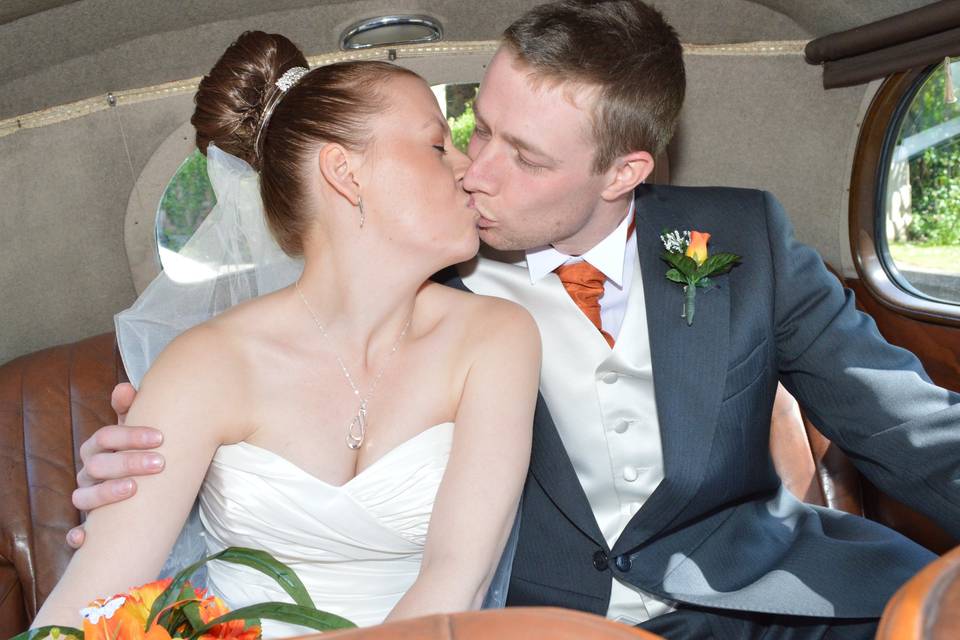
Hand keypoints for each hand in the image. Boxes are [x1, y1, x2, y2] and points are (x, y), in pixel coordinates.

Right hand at [67, 383, 164, 547]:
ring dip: (106, 493)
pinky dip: (78, 535)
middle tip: (160, 463)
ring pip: (83, 496)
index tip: (160, 437)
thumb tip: (124, 387)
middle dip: (128, 462)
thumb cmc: (140, 454)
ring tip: (134, 488)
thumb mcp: (137, 432)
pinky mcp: (90, 524)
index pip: (105, 436)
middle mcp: (89, 472)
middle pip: (99, 465)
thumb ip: (132, 409)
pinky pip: (77, 533)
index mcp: (98, 448)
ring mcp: (87, 497)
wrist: (140, 489)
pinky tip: (87, 537)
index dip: (130, 435)